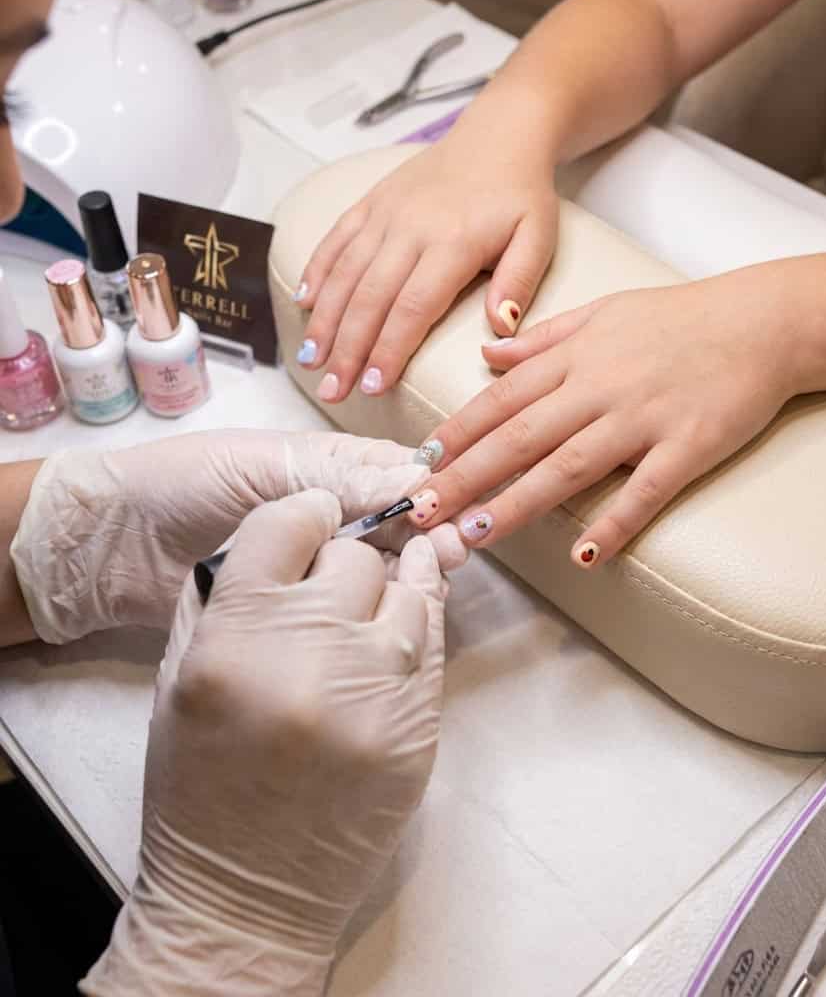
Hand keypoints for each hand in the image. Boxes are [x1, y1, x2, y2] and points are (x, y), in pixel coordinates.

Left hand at [11, 429, 463, 642]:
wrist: (110, 545)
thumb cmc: (184, 485)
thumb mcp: (263, 469)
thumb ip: (335, 477)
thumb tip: (416, 484)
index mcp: (321, 468)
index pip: (392, 473)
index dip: (429, 489)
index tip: (456, 510)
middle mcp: (326, 515)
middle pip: (396, 522)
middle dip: (429, 532)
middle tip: (454, 553)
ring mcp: (310, 565)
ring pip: (378, 567)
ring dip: (409, 572)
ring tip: (435, 583)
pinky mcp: (294, 611)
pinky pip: (344, 608)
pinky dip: (375, 610)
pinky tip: (398, 617)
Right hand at [80, 490, 446, 996]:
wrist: (246, 896)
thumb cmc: (197, 787)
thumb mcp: (178, 677)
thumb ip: (222, 595)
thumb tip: (281, 536)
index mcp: (235, 640)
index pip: (286, 523)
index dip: (301, 515)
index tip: (310, 520)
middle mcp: (311, 658)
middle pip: (354, 554)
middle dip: (341, 558)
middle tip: (329, 579)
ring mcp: (376, 695)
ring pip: (408, 588)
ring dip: (389, 585)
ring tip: (373, 592)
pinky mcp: (419, 729)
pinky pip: (433, 641)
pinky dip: (418, 620)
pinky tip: (402, 615)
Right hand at [293, 133, 558, 401]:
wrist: (499, 134)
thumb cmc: (521, 194)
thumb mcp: (538, 236)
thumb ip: (519, 281)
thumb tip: (499, 329)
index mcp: (452, 242)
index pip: (412, 307)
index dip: (389, 349)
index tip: (373, 386)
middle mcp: (410, 227)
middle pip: (370, 297)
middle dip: (347, 348)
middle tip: (333, 389)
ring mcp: (385, 212)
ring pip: (345, 272)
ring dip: (324, 320)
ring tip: (311, 362)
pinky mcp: (371, 201)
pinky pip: (336, 237)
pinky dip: (317, 270)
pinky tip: (303, 303)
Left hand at [406, 272, 797, 564]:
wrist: (764, 320)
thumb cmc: (680, 317)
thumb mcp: (602, 312)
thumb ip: (541, 338)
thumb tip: (487, 354)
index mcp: (575, 357)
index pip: (501, 399)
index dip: (457, 433)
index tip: (418, 463)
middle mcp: (600, 387)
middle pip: (519, 437)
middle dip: (465, 476)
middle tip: (421, 511)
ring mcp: (643, 418)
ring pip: (568, 466)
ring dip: (517, 502)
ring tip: (474, 533)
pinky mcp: (688, 446)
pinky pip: (645, 491)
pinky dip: (615, 523)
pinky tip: (584, 555)